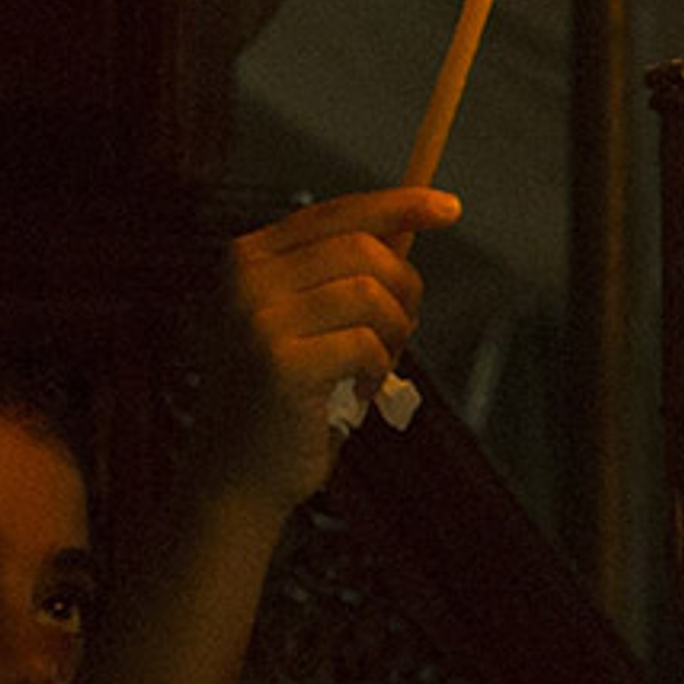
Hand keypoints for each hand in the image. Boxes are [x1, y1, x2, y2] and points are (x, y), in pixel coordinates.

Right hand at [207, 184, 457, 503]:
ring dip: (394, 334)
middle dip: (405, 288)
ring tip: (375, 368)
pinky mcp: (280, 362)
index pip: (336, 213)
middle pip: (362, 248)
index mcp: (247, 259)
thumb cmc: (280, 402)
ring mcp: (258, 318)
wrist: (236, 479)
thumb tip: (409, 228)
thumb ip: (342, 276)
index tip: (448, 208)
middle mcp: (246, 279)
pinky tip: (356, 395)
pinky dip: (377, 373)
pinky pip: (367, 344)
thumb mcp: (304, 324)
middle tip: (405, 330)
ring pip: (371, 294)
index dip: (398, 205)